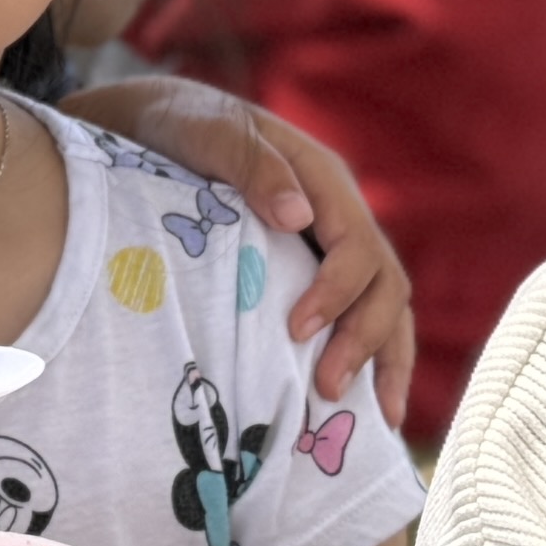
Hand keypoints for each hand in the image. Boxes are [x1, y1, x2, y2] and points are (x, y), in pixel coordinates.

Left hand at [65, 74, 414, 416]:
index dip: (336, 291)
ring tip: (376, 418)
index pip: (357, 245)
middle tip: (326, 388)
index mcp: (324, 181)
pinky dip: (370, 359)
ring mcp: (332, 246)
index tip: (297, 330)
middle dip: (364, 339)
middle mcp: (340, 216)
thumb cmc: (182, 128)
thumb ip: (252, 165)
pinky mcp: (316, 273)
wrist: (160, 127)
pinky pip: (359, 317)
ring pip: (385, 306)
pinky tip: (365, 408)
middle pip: (384, 283)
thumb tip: (298, 216)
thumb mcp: (208, 133)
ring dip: (383, 360)